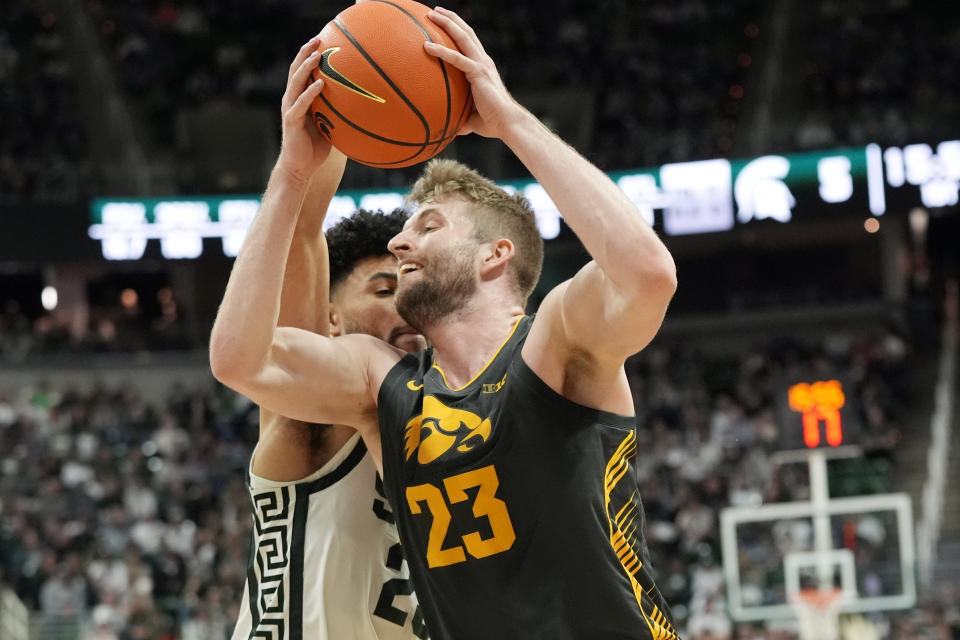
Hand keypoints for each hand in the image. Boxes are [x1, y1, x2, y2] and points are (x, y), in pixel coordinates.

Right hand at [275, 35, 331, 183]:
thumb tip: (365, 104)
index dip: (310, 54)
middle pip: (296, 69)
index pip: (303, 71)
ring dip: (306, 67)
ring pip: (296, 82)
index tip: (323, 39)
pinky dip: (310, 93)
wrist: (300, 168)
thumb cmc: (316, 147)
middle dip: (306, 52)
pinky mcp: (291, 121)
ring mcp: (290, 109)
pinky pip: (301, 104)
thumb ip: (340, 111)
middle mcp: (292, 99)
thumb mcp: (331, 124)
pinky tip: (320, 84)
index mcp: (300, 97)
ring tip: (317, 54)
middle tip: (319, 37)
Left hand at [424, 7, 522, 139]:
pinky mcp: (478, 73)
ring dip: (447, 23)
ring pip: (463, 36)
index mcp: (483, 67)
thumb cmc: (492, 122)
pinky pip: (456, 58)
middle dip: (450, 19)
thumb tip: (448, 128)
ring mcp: (481, 64)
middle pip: (466, 32)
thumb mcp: (472, 117)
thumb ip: (460, 117)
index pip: (470, 42)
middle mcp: (483, 61)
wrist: (507, 124)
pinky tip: (426, 46)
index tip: (443, 22)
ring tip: (431, 15)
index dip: (458, 30)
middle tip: (434, 11)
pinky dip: (441, 51)